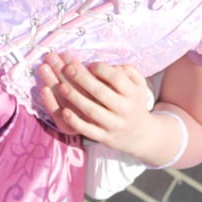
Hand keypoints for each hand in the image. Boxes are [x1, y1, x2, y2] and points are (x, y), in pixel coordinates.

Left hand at [37, 52, 152, 154]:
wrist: (139, 135)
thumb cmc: (133, 101)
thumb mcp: (138, 84)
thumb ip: (128, 70)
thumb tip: (111, 66)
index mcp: (132, 94)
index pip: (116, 78)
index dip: (101, 69)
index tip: (90, 64)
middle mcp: (124, 110)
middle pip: (100, 92)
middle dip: (82, 78)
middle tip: (67, 67)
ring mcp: (114, 125)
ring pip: (92, 111)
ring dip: (75, 98)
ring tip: (61, 85)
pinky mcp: (104, 138)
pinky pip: (89, 130)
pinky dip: (76, 122)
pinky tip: (64, 111)